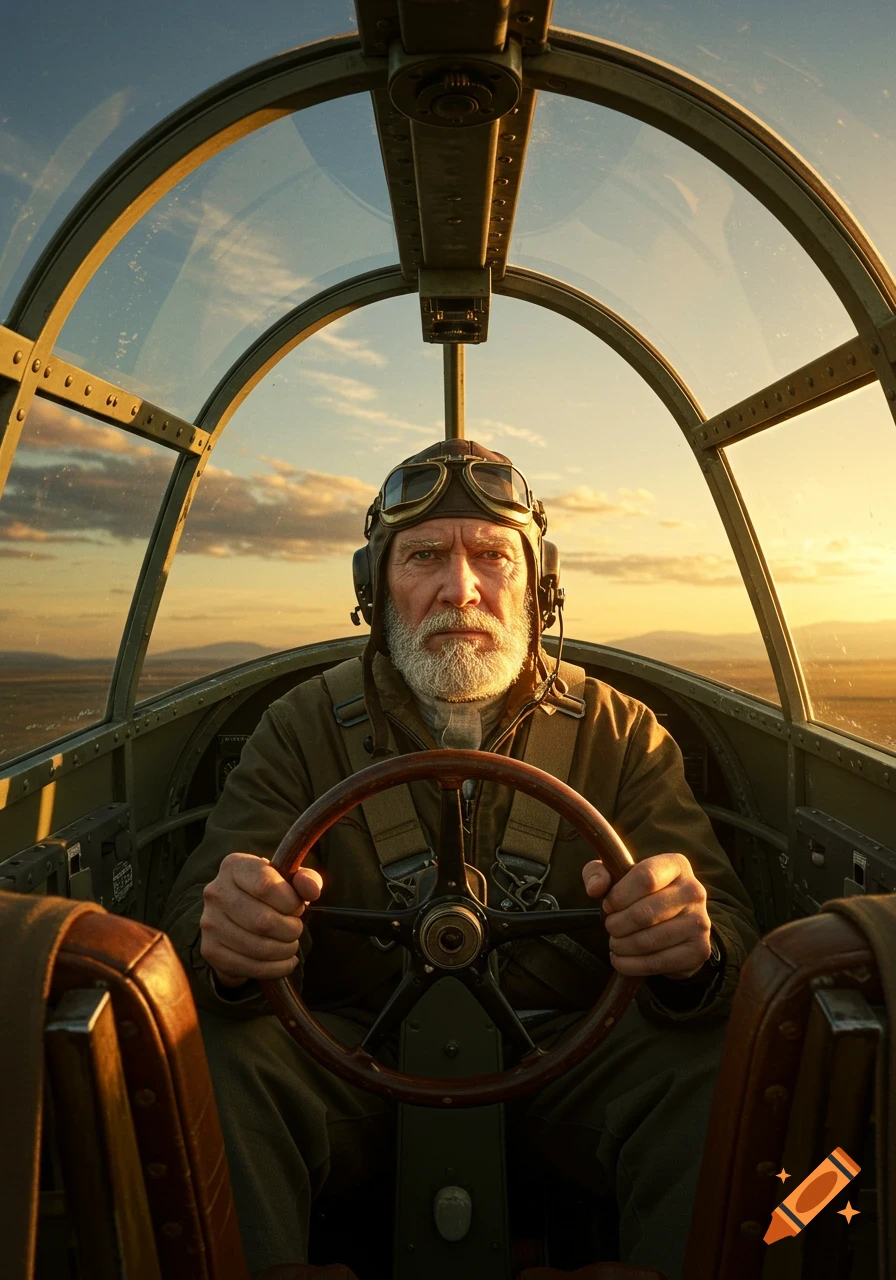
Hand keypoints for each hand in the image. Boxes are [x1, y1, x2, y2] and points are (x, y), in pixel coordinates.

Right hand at [200, 852, 321, 988]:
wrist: (237, 916)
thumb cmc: (270, 894)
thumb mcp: (290, 880)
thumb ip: (306, 879)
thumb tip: (312, 889)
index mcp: (234, 866)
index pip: (264, 885)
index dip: (289, 902)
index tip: (297, 908)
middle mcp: (216, 892)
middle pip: (262, 921)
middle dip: (290, 930)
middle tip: (296, 929)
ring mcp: (209, 922)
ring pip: (257, 947)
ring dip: (284, 950)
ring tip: (290, 945)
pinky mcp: (210, 949)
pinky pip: (248, 966)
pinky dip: (275, 969)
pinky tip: (284, 961)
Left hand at [582, 853, 710, 979]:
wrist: (673, 923)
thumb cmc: (640, 895)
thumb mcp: (616, 876)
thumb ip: (597, 873)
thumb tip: (595, 888)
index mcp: (676, 865)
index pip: (646, 877)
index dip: (619, 895)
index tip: (608, 905)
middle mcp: (694, 891)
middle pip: (644, 913)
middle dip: (616, 924)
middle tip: (610, 927)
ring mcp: (700, 923)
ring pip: (647, 941)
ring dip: (621, 945)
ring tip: (615, 942)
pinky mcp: (698, 951)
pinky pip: (656, 963)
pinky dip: (630, 965)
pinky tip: (622, 959)